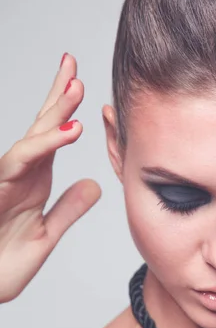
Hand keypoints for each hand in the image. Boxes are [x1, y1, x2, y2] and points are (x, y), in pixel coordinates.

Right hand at [0, 53, 100, 302]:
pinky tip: (69, 130)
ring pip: (32, 138)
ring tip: (78, 86)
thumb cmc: (5, 264)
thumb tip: (95, 184)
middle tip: (73, 63)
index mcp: (34, 181)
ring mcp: (6, 181)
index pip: (52, 137)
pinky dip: (44, 146)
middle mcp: (20, 175)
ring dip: (56, 112)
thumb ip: (69, 208)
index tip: (81, 82)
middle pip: (41, 127)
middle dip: (57, 94)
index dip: (65, 110)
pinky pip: (20, 162)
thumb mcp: (47, 235)